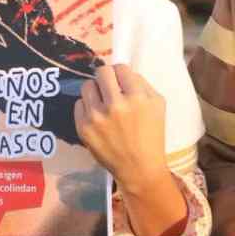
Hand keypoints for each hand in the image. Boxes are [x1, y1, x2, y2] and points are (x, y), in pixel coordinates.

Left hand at [74, 64, 188, 235]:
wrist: (139, 167)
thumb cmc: (152, 135)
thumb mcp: (158, 105)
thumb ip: (142, 84)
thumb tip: (123, 71)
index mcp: (137, 98)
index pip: (120, 68)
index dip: (121, 73)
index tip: (122, 80)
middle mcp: (115, 105)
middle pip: (101, 72)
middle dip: (106, 77)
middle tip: (110, 86)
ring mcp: (96, 116)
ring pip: (86, 86)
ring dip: (95, 90)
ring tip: (103, 101)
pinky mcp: (83, 127)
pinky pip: (79, 104)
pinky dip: (87, 106)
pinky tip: (97, 115)